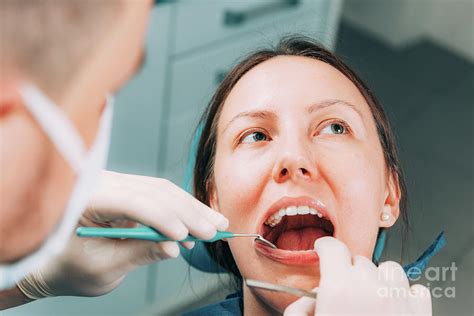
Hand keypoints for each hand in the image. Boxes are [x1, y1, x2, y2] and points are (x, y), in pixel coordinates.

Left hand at [17, 170, 228, 297]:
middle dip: (187, 213)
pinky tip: (197, 225)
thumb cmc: (69, 267)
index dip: (160, 217)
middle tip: (213, 231)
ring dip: (191, 209)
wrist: (51, 260)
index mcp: (86, 200)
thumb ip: (140, 253)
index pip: (131, 200)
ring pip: (162, 189)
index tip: (183, 237)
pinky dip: (180, 210)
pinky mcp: (128, 191)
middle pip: (154, 191)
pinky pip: (159, 195)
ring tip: (215, 225)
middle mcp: (103, 183)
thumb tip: (174, 246)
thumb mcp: (103, 268)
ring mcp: (116, 184)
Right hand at [284, 237, 430, 315]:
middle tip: (342, 293)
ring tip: (370, 298)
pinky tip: (394, 307)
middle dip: (347, 271)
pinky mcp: (419, 314)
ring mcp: (398, 299)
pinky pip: (415, 289)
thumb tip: (305, 304)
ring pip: (388, 269)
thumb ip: (299, 312)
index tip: (323, 252)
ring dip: (377, 279)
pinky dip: (405, 294)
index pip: (333, 248)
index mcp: (339, 288)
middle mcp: (370, 288)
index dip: (324, 248)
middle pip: (357, 260)